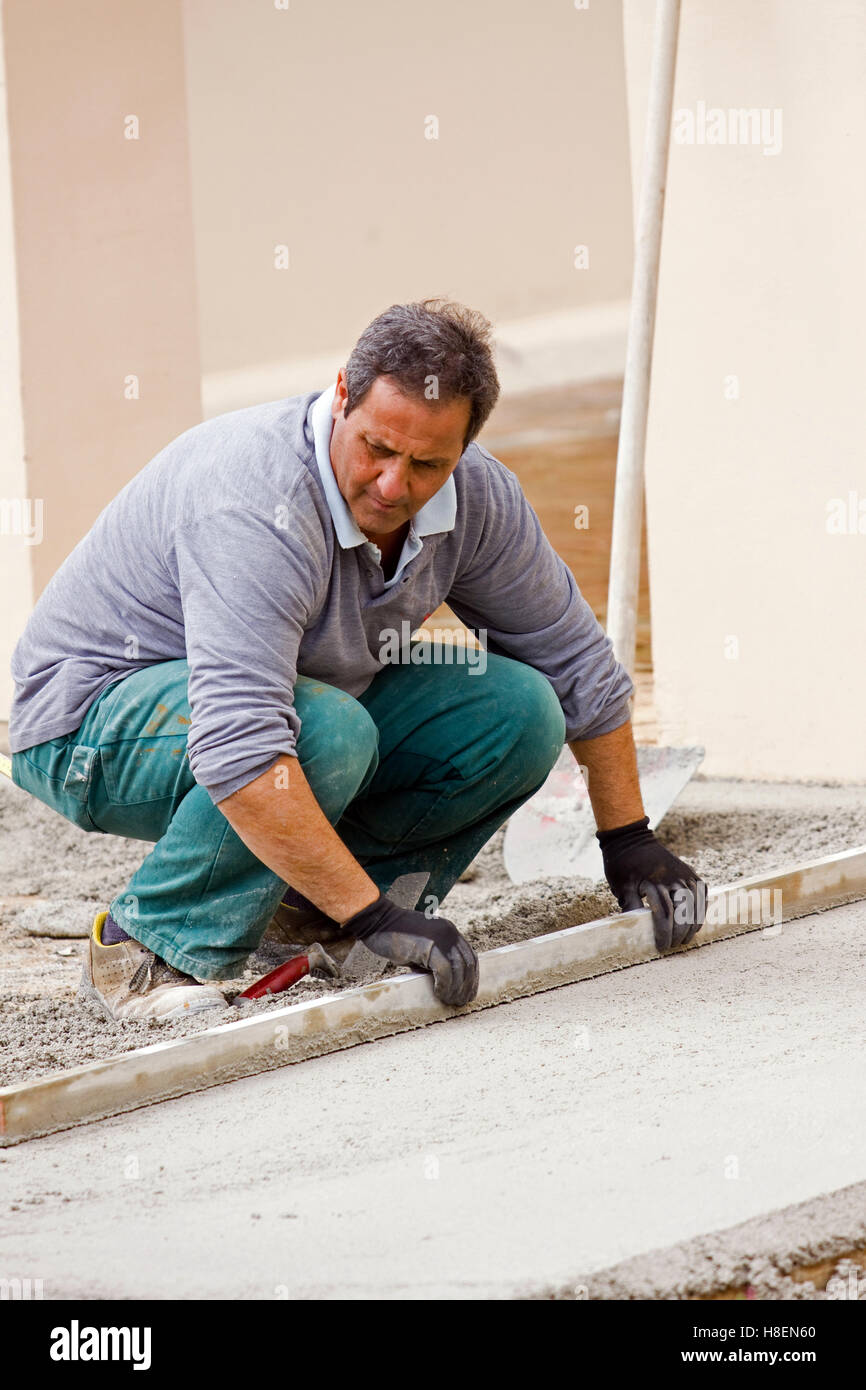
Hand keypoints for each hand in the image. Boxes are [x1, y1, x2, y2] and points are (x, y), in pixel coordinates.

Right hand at [342, 895, 478, 1006]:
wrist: (378, 921)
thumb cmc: (395, 936)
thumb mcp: (421, 947)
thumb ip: (434, 959)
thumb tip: (443, 983)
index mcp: (449, 930)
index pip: (469, 956)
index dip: (471, 976)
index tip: (467, 992)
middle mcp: (449, 932)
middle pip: (467, 963)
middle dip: (466, 985)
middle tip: (460, 1002)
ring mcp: (441, 938)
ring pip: (458, 969)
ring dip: (456, 989)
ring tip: (450, 1001)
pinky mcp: (430, 946)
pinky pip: (444, 971)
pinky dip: (444, 986)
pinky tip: (438, 994)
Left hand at [596, 816, 706, 949]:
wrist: (632, 840)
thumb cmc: (623, 866)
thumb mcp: (622, 887)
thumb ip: (631, 908)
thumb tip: (635, 931)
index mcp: (654, 884)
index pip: (664, 916)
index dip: (664, 934)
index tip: (662, 948)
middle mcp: (673, 879)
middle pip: (683, 913)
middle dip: (679, 933)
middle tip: (674, 946)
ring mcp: (684, 874)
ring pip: (695, 905)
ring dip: (692, 925)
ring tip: (686, 939)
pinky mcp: (690, 872)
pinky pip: (701, 893)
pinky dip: (701, 909)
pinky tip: (696, 922)